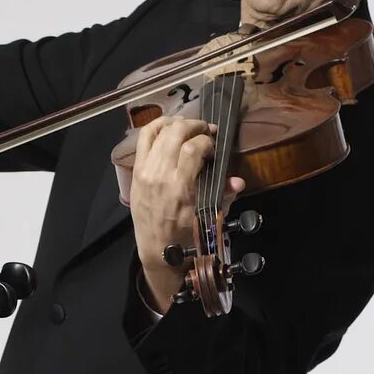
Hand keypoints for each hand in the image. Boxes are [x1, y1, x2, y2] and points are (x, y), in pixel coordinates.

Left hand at [127, 113, 240, 314]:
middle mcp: (158, 175)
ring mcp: (144, 171)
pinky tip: (169, 125)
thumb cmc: (185, 234)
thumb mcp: (207, 217)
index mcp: (178, 187)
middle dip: (195, 126)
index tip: (215, 144)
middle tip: (206, 130)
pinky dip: (156, 127)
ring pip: (159, 132)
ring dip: (177, 124)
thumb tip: (238, 181)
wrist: (156, 250)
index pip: (193, 148)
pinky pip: (143, 139)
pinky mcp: (136, 171)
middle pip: (176, 133)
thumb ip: (223, 196)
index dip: (207, 140)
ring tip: (189, 126)